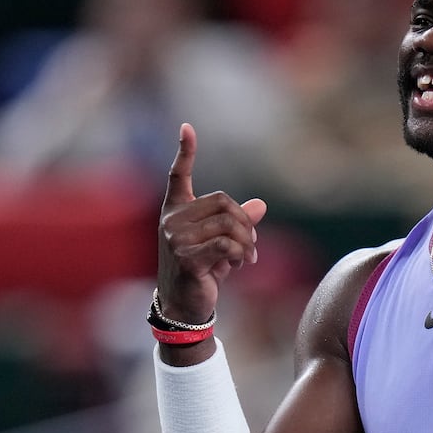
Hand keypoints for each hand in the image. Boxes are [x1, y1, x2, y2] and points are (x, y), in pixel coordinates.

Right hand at [157, 122, 266, 325]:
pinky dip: (242, 253)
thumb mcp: (222, 243)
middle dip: (244, 222)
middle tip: (251, 243)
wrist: (185, 305)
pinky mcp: (186, 257)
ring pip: (228, 224)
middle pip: (223, 201)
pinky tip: (242, 263)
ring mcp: (176, 238)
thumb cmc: (203, 270)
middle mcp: (172, 220)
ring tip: (248, 256)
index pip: (178, 175)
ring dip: (247, 241)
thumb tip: (261, 205)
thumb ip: (238, 223)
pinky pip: (227, 244)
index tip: (187, 127)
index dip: (185, 151)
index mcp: (176, 211)